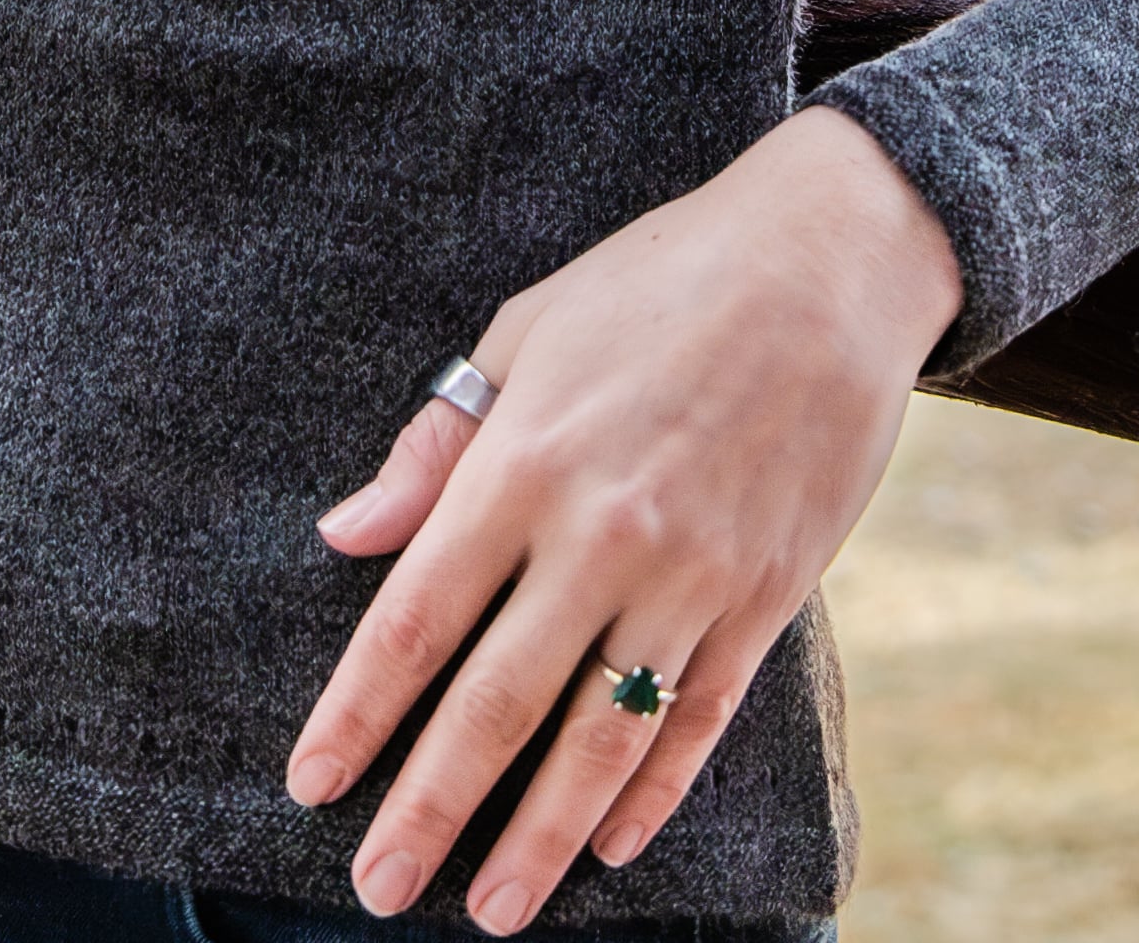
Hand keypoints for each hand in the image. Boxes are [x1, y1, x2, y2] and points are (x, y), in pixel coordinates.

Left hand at [289, 107, 963, 927]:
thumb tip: (346, 536)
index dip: (359, 711)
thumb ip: (436, 446)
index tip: (311, 784)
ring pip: (602, 739)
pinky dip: (652, 794)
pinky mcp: (766, 594)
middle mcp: (603, 533)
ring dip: (539, 837)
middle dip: (431, 807)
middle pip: (499, 704)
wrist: (826, 260)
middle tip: (379, 888)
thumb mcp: (527, 330)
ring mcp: (694, 574)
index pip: (419, 616)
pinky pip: (699, 719)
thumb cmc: (658, 281)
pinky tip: (609, 847)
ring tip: (491, 910)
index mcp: (527, 459)